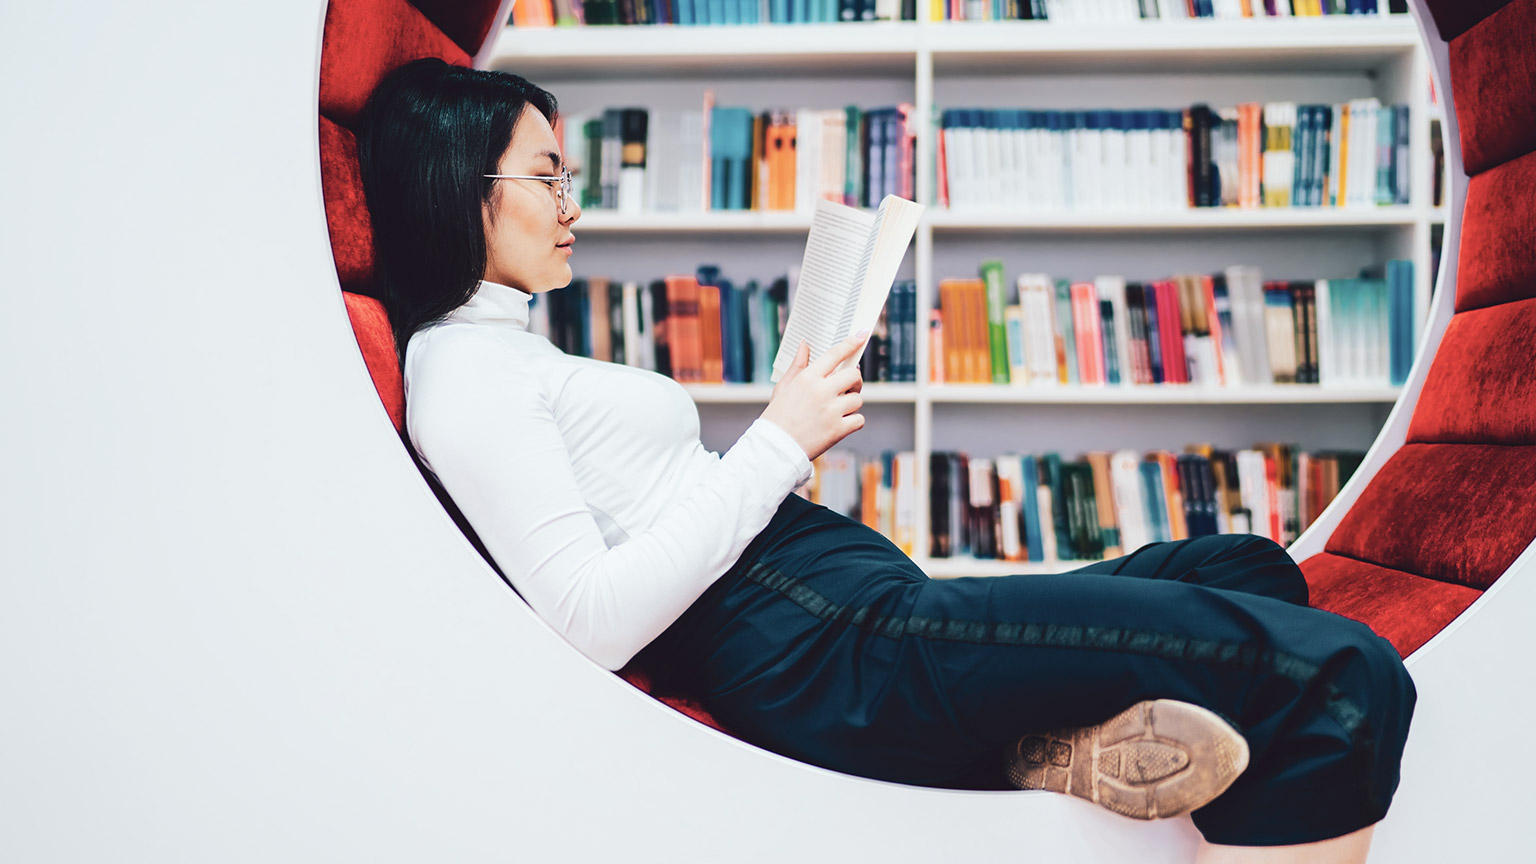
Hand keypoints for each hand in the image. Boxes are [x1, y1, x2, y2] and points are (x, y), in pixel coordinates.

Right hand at [760, 332, 867, 461]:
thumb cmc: (778, 416)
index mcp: (808, 378)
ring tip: (836, 412)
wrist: (775, 448)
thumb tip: (805, 344)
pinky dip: (853, 422)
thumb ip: (798, 365)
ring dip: (851, 405)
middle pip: (854, 375)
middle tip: (848, 387)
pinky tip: (840, 424)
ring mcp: (832, 411)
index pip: (835, 354)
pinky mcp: (839, 429)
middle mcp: (822, 391)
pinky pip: (859, 419)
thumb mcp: (784, 388)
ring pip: (858, 399)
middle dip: (854, 381)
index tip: (862, 335)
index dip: (850, 343)